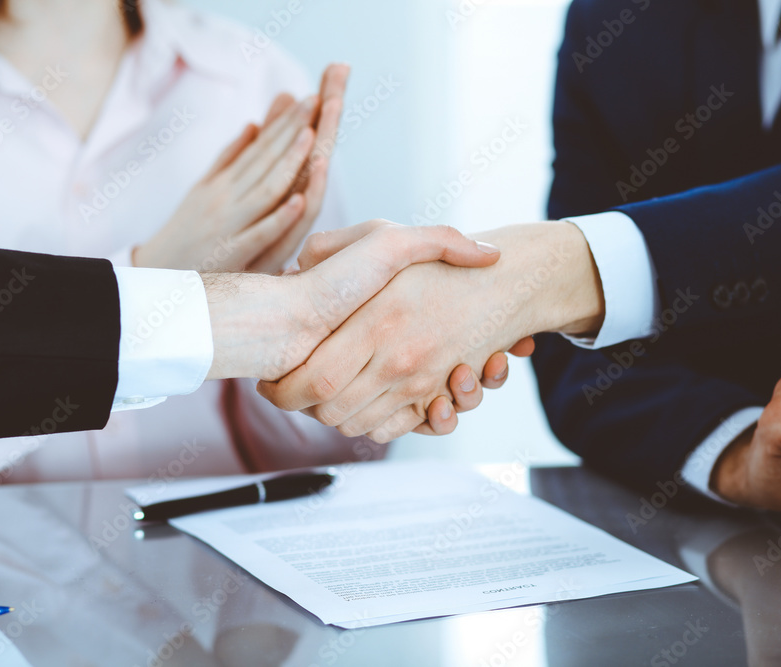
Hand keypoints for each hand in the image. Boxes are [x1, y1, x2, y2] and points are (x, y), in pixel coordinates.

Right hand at [133, 64, 349, 272]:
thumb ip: (230, 159)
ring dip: (289, 164)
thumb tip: (254, 125)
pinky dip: (279, 218)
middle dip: (291, 130)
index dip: (284, 123)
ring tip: (312, 137)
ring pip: (265, 190)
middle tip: (314, 100)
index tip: (307, 97)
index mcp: (221, 183)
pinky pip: (259, 234)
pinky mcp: (231, 255)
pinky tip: (299, 201)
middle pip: (263, 161)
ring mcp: (228, 225)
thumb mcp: (202, 190)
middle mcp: (225, 198)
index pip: (258, 148)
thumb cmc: (185, 233)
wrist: (154, 276)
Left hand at [258, 220, 603, 441]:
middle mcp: (397, 359)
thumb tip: (292, 266)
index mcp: (375, 322)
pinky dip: (376, 426)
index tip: (271, 385)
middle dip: (306, 410)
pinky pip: (394, 429)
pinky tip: (366, 401)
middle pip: (331, 413)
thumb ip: (332, 245)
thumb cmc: (439, 262)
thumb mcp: (382, 237)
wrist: (510, 283)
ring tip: (327, 396)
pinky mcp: (436, 395)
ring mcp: (419, 381)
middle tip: (294, 392)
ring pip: (360, 426)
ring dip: (339, 419)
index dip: (283, 392)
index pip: (312, 381)